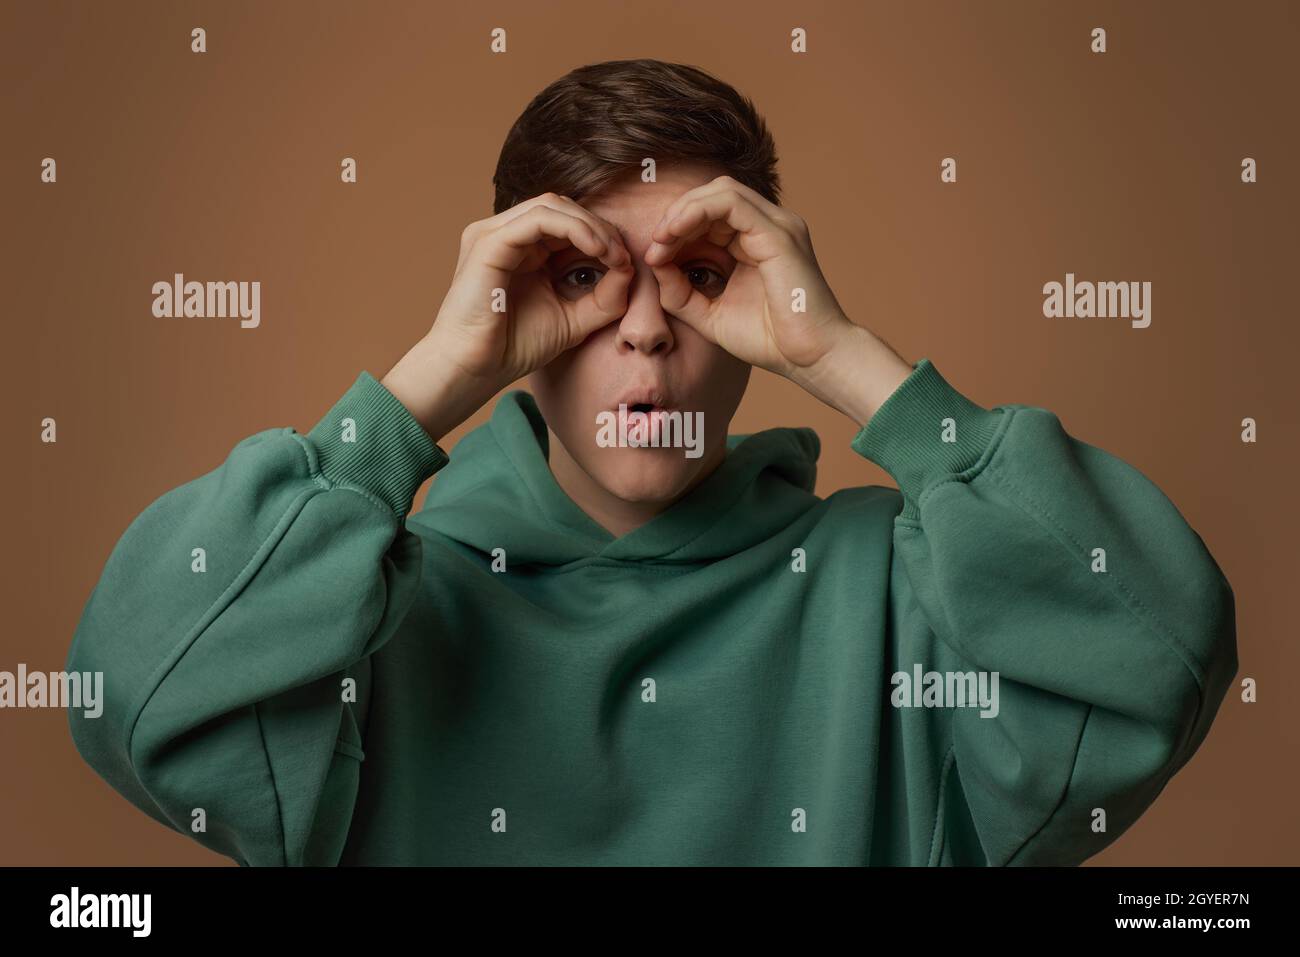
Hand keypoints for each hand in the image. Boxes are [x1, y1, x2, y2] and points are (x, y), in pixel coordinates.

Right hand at [384, 193, 632, 440]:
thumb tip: (630, 269)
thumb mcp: (573, 320)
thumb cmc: (514, 347)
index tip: (627, 263)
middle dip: (599, 227)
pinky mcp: (489, 242)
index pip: (567, 223)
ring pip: (552, 206)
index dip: (601, 236)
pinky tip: (597, 249)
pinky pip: (539, 219)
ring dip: (590, 226)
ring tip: (614, 254)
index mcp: (521, 249)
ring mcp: (494, 234)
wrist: (475, 369)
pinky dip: (574, 229)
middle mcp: (506, 235)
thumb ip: (604, 298)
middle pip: (562, 208)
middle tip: (624, 256)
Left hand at [644, 175, 911, 425]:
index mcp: (756, 241)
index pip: (711, 213)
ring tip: (662, 238)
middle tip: (654, 245)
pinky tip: (675, 234)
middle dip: (677, 215)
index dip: (676, 227)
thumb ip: (680, 292)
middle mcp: (770, 226)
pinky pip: (731, 203)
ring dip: (684, 211)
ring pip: (721, 191)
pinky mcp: (779, 235)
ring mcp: (777, 226)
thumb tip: (655, 262)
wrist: (810, 359)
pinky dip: (697, 212)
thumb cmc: (770, 341)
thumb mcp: (710, 315)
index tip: (653, 256)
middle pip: (713, 195)